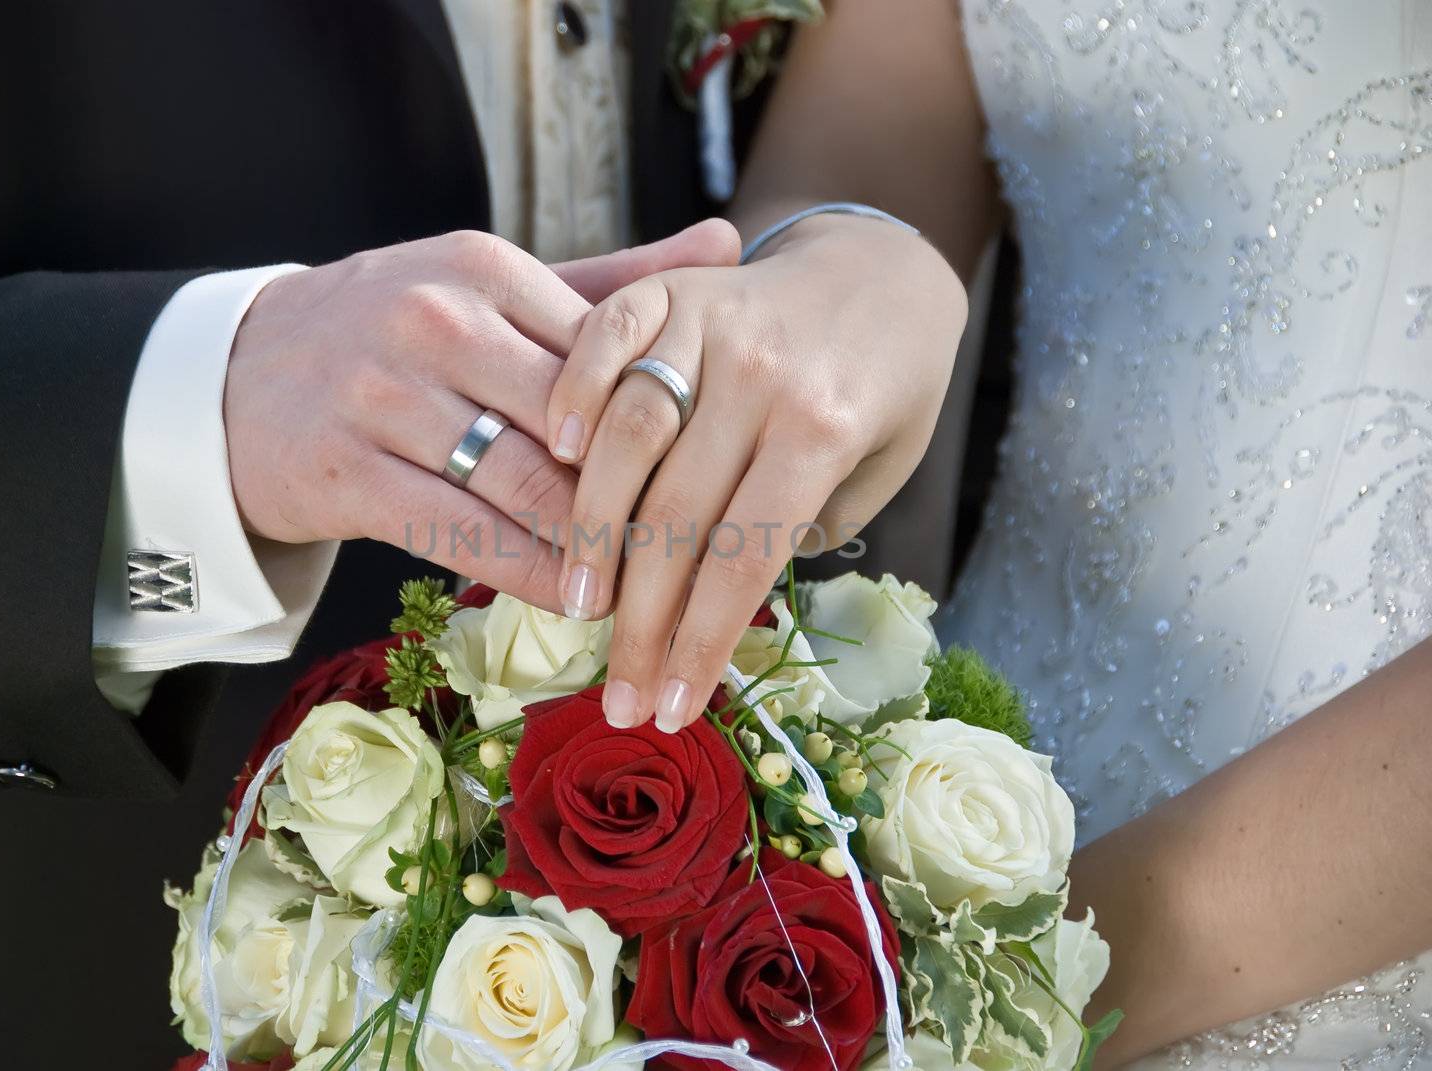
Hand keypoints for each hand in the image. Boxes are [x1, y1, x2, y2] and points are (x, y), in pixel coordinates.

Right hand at [224, 224, 737, 610]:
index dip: (669, 423)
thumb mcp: (488, 289)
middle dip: (643, 495)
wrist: (237, 377)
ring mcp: (383, 398)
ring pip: (525, 485)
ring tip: (650, 585)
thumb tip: (730, 241)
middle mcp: (434, 322)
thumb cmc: (391, 331)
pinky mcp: (347, 473)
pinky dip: (526, 572)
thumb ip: (608, 283)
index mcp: (483, 269)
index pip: (606, 353)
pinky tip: (571, 598)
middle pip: (575, 424)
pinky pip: (461, 532)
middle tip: (701, 548)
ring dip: (596, 547)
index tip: (719, 474)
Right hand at [546, 213, 966, 728]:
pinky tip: (554, 457)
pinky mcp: (670, 289)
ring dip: (590, 532)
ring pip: (628, 438)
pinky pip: (606, 339)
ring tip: (575, 607)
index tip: (673, 709)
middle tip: (619, 695)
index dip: (700, 643)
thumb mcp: (880, 468)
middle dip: (642, 624)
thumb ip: (807, 528)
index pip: (745, 559)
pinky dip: (573, 394)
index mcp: (823, 429)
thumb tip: (717, 599)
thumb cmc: (885, 388)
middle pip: (677, 517)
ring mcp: (711, 324)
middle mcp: (763, 375)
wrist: (881, 267)